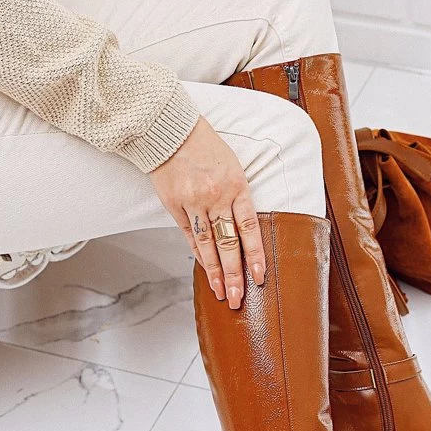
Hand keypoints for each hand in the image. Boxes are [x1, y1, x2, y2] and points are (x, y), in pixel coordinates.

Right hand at [149, 117, 265, 308]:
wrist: (171, 132)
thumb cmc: (206, 148)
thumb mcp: (232, 167)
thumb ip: (238, 198)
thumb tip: (245, 230)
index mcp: (236, 186)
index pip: (249, 227)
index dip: (255, 254)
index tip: (259, 277)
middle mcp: (215, 197)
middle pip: (228, 243)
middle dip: (235, 274)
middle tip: (239, 298)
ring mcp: (193, 203)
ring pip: (207, 245)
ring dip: (215, 273)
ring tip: (223, 293)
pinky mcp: (174, 206)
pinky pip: (189, 236)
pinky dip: (198, 255)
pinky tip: (206, 271)